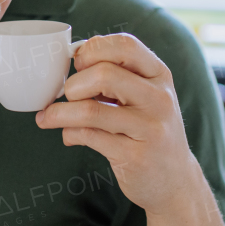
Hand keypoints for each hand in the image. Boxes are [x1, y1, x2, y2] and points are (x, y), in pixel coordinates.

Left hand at [36, 34, 199, 215]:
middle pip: (104, 74)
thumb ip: (118, 74)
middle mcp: (159, 98)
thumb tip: (76, 56)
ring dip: (60, 113)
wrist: (175, 180)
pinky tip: (68, 136)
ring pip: (91, 110)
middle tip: (68, 96)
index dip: (92, 50)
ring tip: (49, 117)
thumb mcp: (145, 95)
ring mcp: (150, 129)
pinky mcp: (135, 156)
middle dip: (74, 84)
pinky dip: (69, 133)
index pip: (124, 45)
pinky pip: (89, 137)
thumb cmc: (149, 130)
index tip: (79, 65)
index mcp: (159, 75)